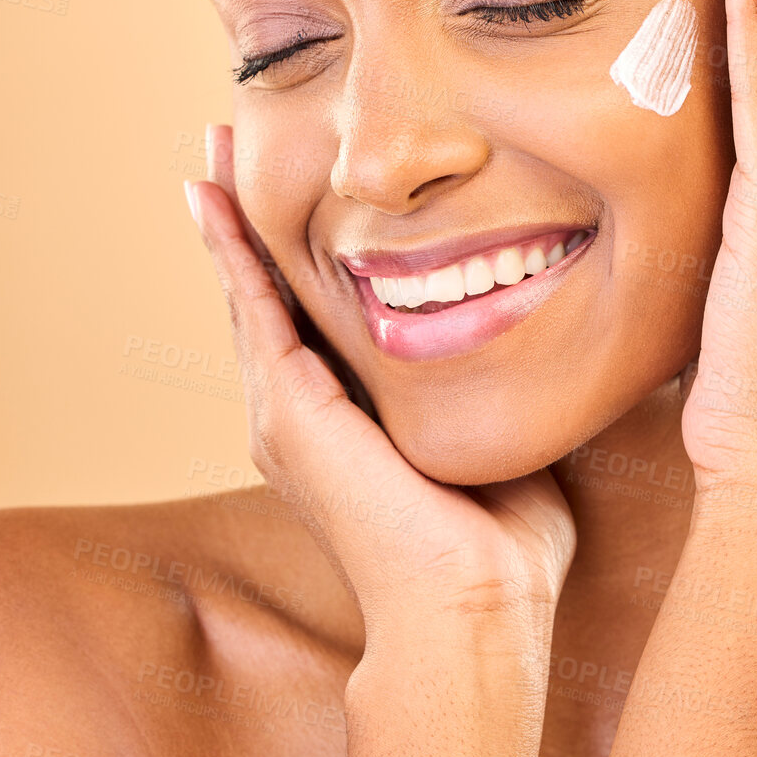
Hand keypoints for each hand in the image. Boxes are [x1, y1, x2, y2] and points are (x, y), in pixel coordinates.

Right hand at [184, 126, 574, 678]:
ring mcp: (285, 415)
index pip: (315, 321)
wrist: (471, 611)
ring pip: (247, 293)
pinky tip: (209, 195)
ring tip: (211, 152)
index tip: (301, 196)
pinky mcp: (288, 410)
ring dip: (229, 219)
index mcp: (349, 425)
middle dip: (250, 223)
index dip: (302, 257)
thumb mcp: (498, 440)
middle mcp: (301, 417)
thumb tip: (547, 340)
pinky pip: (252, 308)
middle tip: (230, 146)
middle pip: (266, 297)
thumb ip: (500, 392)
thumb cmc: (501, 549)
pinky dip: (229, 249)